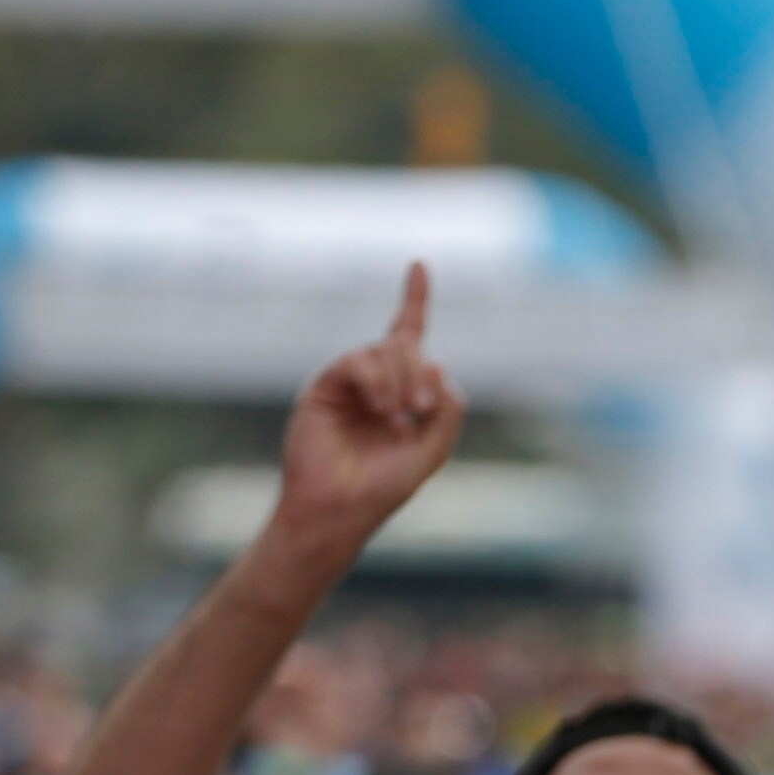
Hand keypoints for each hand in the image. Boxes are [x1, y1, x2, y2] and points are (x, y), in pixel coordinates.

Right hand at [272, 264, 463, 560]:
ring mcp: (350, 383)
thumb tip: (439, 365)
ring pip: (385, 352)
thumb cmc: (382, 488)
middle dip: (419, 373)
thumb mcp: (431, 451)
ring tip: (398, 419)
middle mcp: (375, 383)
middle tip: (421, 411)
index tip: (419, 266)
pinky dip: (376, 381)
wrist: (339, 508)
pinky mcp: (326, 386)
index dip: (414, 300)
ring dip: (400, 382)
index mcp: (401, 395)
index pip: (409, 339)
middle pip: (405, 347)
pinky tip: (381, 409)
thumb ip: (447, 411)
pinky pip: (358, 362)